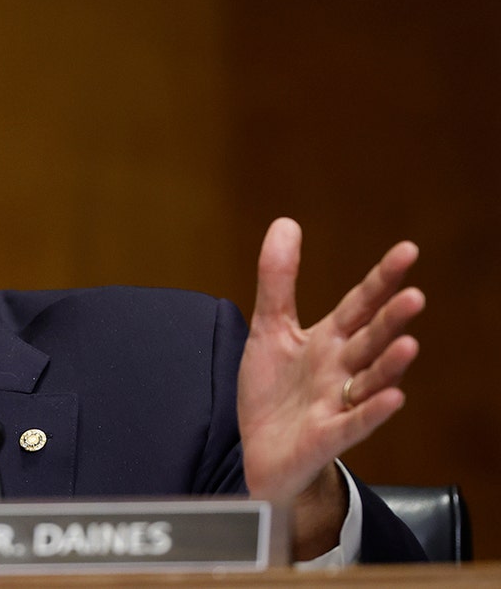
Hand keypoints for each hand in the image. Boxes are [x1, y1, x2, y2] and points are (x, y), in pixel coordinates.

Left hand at [236, 218, 423, 555]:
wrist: (262, 452)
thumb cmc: (274, 392)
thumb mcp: (270, 329)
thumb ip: (278, 280)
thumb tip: (286, 223)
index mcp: (329, 340)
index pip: (360, 304)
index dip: (381, 279)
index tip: (407, 250)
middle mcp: (341, 369)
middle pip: (369, 340)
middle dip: (390, 321)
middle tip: (414, 296)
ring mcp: (338, 403)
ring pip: (370, 381)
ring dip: (389, 365)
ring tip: (408, 344)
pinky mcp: (328, 436)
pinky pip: (354, 424)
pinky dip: (372, 412)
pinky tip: (393, 398)